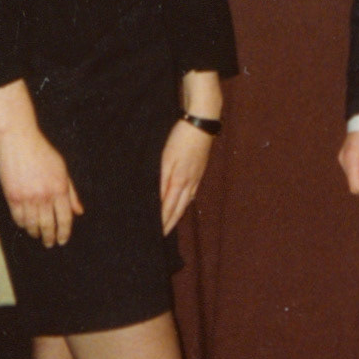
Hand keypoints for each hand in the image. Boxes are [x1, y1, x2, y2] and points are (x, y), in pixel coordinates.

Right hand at [0, 123, 83, 246]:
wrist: (19, 142)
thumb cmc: (43, 153)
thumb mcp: (63, 170)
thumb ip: (71, 193)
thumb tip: (79, 211)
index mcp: (60, 188)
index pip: (65, 218)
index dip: (64, 232)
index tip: (63, 240)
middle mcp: (45, 196)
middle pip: (48, 225)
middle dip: (50, 237)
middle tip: (50, 244)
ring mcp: (27, 197)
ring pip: (32, 224)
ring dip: (35, 233)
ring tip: (38, 236)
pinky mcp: (12, 196)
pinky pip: (18, 217)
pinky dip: (22, 224)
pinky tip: (25, 226)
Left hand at [159, 117, 212, 234]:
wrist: (202, 123)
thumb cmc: (181, 138)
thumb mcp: (166, 157)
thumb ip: (162, 179)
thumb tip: (158, 199)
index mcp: (180, 180)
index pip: (169, 207)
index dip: (162, 221)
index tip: (156, 233)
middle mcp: (190, 182)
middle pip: (179, 208)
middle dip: (170, 222)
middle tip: (162, 234)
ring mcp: (197, 176)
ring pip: (187, 201)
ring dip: (178, 214)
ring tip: (171, 223)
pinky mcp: (200, 170)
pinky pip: (192, 192)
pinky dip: (186, 202)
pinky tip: (184, 202)